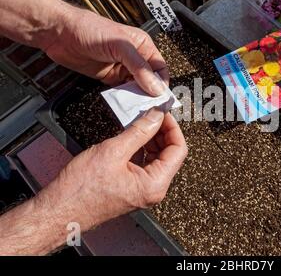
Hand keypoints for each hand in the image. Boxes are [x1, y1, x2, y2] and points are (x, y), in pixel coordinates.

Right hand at [36, 108, 187, 231]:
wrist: (58, 211)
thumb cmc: (80, 190)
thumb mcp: (113, 151)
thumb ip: (139, 131)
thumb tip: (156, 116)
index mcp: (154, 185)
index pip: (179, 151)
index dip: (173, 128)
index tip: (163, 113)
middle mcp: (152, 190)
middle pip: (170, 154)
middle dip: (162, 131)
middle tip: (151, 113)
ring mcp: (142, 190)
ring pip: (157, 158)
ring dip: (151, 138)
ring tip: (140, 121)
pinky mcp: (131, 188)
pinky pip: (144, 164)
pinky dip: (140, 147)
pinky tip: (131, 135)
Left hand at [44, 8, 167, 95]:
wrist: (60, 34)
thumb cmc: (89, 29)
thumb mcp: (120, 46)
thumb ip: (139, 66)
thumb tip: (156, 86)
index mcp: (142, 45)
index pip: (160, 68)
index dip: (162, 83)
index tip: (161, 98)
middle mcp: (134, 58)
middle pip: (150, 80)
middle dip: (151, 93)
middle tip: (150, 106)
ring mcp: (122, 69)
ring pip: (137, 88)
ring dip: (138, 98)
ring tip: (138, 108)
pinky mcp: (109, 78)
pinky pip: (122, 92)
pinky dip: (125, 99)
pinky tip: (125, 104)